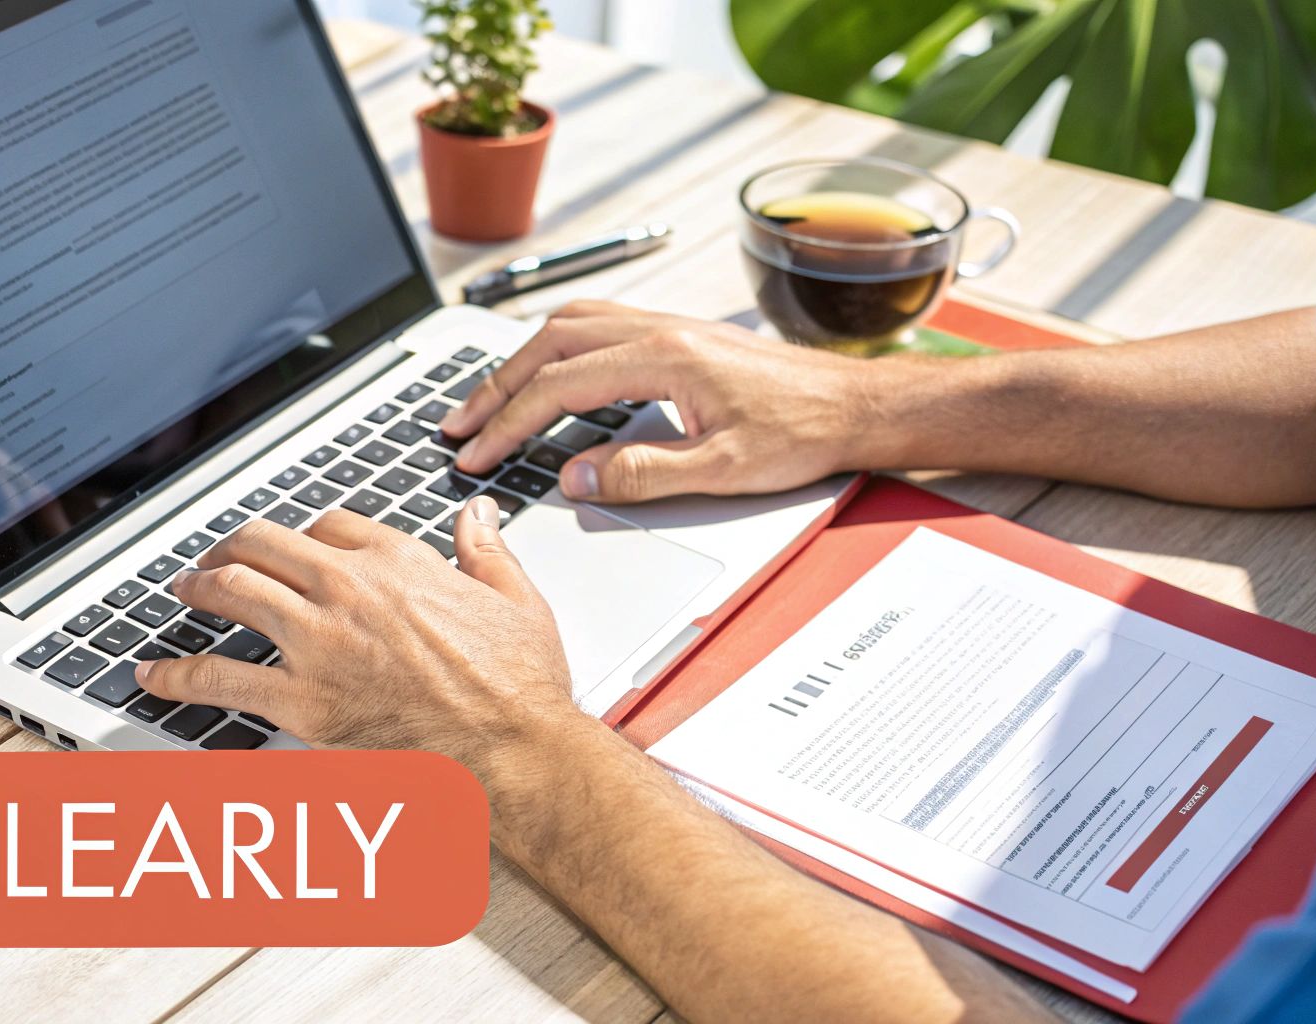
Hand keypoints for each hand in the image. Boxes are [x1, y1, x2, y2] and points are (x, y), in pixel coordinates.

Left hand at [134, 496, 580, 771]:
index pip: (329, 524)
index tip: (297, 548)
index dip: (306, 534)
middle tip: (216, 556)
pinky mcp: (302, 701)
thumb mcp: (515, 599)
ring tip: (183, 590)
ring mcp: (318, 643)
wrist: (512, 749)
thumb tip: (476, 516)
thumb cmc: (518, 686)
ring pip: (233, 590)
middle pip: (265, 543)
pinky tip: (154, 674)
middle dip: (232, 544)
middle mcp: (348, 590)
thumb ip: (486, 551)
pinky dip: (177, 675)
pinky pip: (220, 679)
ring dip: (199, 585)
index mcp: (398, 561)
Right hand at [440, 300, 870, 501]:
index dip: (508, 423)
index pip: (559, 386)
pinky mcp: (678, 335)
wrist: (855, 404)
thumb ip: (643, 474)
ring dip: (521, 359)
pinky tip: (548, 370)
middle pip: (548, 344)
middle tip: (460, 426)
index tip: (477, 452)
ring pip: (569, 325)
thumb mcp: (723, 471)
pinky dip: (555, 346)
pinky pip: (596, 325)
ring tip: (489, 398)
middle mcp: (659, 330)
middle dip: (495, 386)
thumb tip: (576, 477)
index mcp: (663, 358)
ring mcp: (667, 326)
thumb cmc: (804, 433)